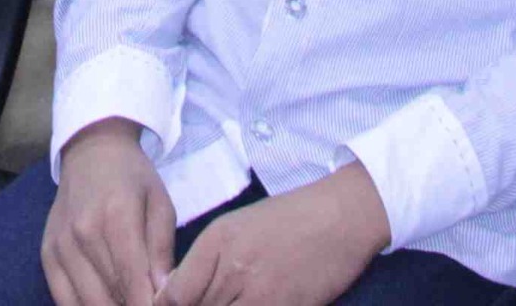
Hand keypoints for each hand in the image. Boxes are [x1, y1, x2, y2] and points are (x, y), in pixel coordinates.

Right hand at [45, 123, 178, 305]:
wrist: (91, 152)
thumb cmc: (133, 179)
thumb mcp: (160, 204)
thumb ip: (162, 250)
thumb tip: (164, 294)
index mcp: (117, 217)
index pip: (133, 281)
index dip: (148, 305)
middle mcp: (83, 233)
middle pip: (109, 297)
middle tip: (146, 304)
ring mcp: (61, 245)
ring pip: (86, 303)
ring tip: (127, 302)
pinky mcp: (47, 254)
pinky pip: (62, 299)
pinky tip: (102, 301)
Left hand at [158, 166, 389, 305]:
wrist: (341, 217)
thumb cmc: (287, 219)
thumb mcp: (235, 226)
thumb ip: (203, 260)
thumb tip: (174, 294)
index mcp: (217, 243)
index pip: (175, 294)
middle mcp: (235, 269)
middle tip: (209, 300)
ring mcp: (262, 294)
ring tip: (233, 300)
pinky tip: (251, 304)